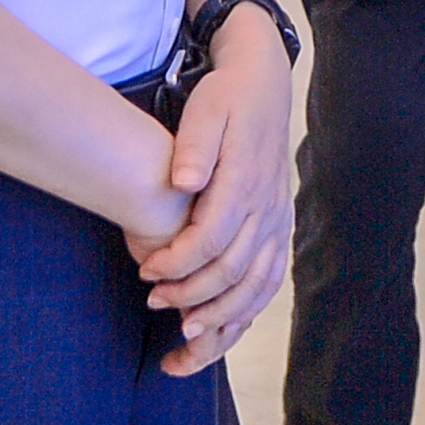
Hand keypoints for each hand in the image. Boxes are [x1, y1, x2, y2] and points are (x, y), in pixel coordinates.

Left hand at [126, 14, 295, 374]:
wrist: (263, 86)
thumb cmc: (225, 98)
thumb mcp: (205, 109)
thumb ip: (195, 146)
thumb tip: (183, 182)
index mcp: (245, 181)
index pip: (211, 239)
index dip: (177, 263)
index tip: (145, 273)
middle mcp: (267, 207)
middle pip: (233, 271)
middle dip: (191, 295)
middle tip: (153, 302)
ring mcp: (277, 220)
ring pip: (257, 286)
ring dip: (222, 317)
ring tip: (185, 338)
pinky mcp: (279, 227)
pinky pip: (270, 281)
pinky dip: (247, 311)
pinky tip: (220, 328)